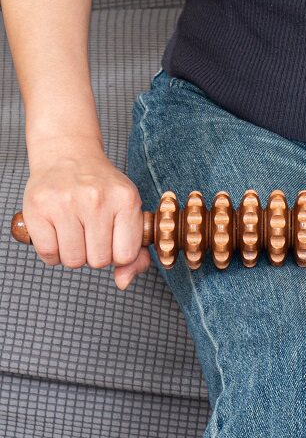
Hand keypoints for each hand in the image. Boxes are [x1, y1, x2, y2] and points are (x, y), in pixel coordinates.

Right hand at [23, 138, 149, 289]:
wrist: (68, 155)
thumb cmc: (101, 188)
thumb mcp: (127, 209)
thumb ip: (134, 252)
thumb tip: (123, 282)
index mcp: (126, 199)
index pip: (125, 255)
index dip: (117, 254)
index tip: (112, 238)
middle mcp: (97, 199)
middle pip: (98, 261)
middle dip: (94, 253)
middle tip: (90, 231)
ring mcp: (66, 202)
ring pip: (73, 261)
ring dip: (72, 254)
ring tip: (74, 230)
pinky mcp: (39, 208)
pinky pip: (48, 255)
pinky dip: (52, 252)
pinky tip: (57, 232)